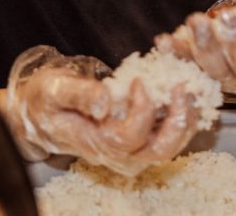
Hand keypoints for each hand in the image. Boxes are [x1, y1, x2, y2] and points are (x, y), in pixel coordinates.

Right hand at [5, 46, 200, 175]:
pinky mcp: (143, 138)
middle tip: (182, 86)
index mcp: (95, 143)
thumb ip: (79, 94)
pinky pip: (172, 132)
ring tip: (189, 85)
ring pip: (172, 144)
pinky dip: (184, 111)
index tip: (140, 81)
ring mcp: (133, 150)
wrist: (45, 110)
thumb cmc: (47, 99)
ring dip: (187, 116)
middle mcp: (118, 154)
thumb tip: (104, 103)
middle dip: (178, 119)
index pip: (129, 137)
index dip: (141, 110)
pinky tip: (186, 87)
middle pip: (160, 150)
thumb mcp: (54, 90)